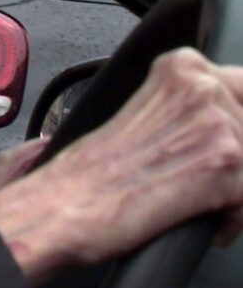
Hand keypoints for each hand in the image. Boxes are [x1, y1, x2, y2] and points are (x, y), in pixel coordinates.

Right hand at [0, 48, 242, 284]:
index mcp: (181, 68)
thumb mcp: (146, 114)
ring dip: (235, 191)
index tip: (224, 147)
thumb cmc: (90, 171)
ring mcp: (216, 124)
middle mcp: (203, 88)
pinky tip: (203, 220)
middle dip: (235, 160)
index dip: (238, 123)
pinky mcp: (225, 165)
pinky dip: (231, 219)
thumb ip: (190, 108)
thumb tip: (230, 123)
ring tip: (197, 203)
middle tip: (201, 180)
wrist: (63, 204)